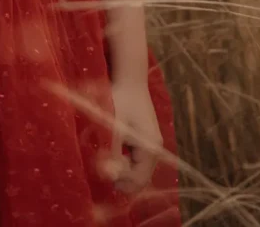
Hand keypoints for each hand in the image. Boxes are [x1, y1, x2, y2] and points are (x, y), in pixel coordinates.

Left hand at [100, 80, 162, 194]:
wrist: (130, 79)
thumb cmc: (121, 100)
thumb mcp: (114, 127)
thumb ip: (113, 153)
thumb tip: (111, 177)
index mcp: (150, 149)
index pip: (139, 181)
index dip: (120, 179)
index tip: (103, 166)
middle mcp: (156, 149)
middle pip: (140, 177)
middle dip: (121, 174)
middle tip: (105, 159)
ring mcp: (153, 144)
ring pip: (138, 169)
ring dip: (122, 166)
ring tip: (109, 151)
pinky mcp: (147, 138)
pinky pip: (137, 159)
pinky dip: (125, 158)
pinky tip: (115, 146)